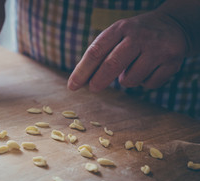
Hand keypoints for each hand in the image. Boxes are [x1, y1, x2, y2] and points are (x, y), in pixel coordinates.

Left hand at [67, 10, 187, 91]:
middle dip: (99, 81)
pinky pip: (149, 84)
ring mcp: (157, 49)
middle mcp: (139, 36)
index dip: (82, 71)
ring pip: (131, 79)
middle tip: (93, 89)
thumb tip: (82, 82)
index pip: (96, 52)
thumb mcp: (117, 35)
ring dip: (127, 80)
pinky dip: (145, 82)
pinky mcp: (172, 61)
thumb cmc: (135, 35)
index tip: (72, 86)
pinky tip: (150, 69)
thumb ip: (101, 55)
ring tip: (133, 68)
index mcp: (120, 29)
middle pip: (112, 65)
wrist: (175, 25)